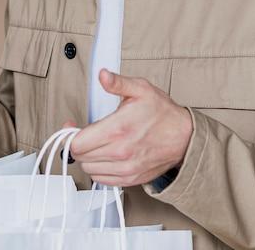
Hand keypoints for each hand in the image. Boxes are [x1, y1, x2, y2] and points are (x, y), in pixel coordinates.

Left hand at [65, 69, 192, 186]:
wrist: (184, 137)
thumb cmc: (162, 113)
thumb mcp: (140, 89)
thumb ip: (117, 83)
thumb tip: (103, 75)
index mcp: (118, 129)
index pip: (78, 143)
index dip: (69, 133)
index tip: (71, 126)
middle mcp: (120, 152)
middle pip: (80, 156)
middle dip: (78, 143)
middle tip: (84, 132)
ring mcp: (125, 168)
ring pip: (88, 169)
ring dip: (87, 156)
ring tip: (96, 143)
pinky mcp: (130, 178)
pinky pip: (102, 179)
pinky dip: (98, 169)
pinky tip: (104, 156)